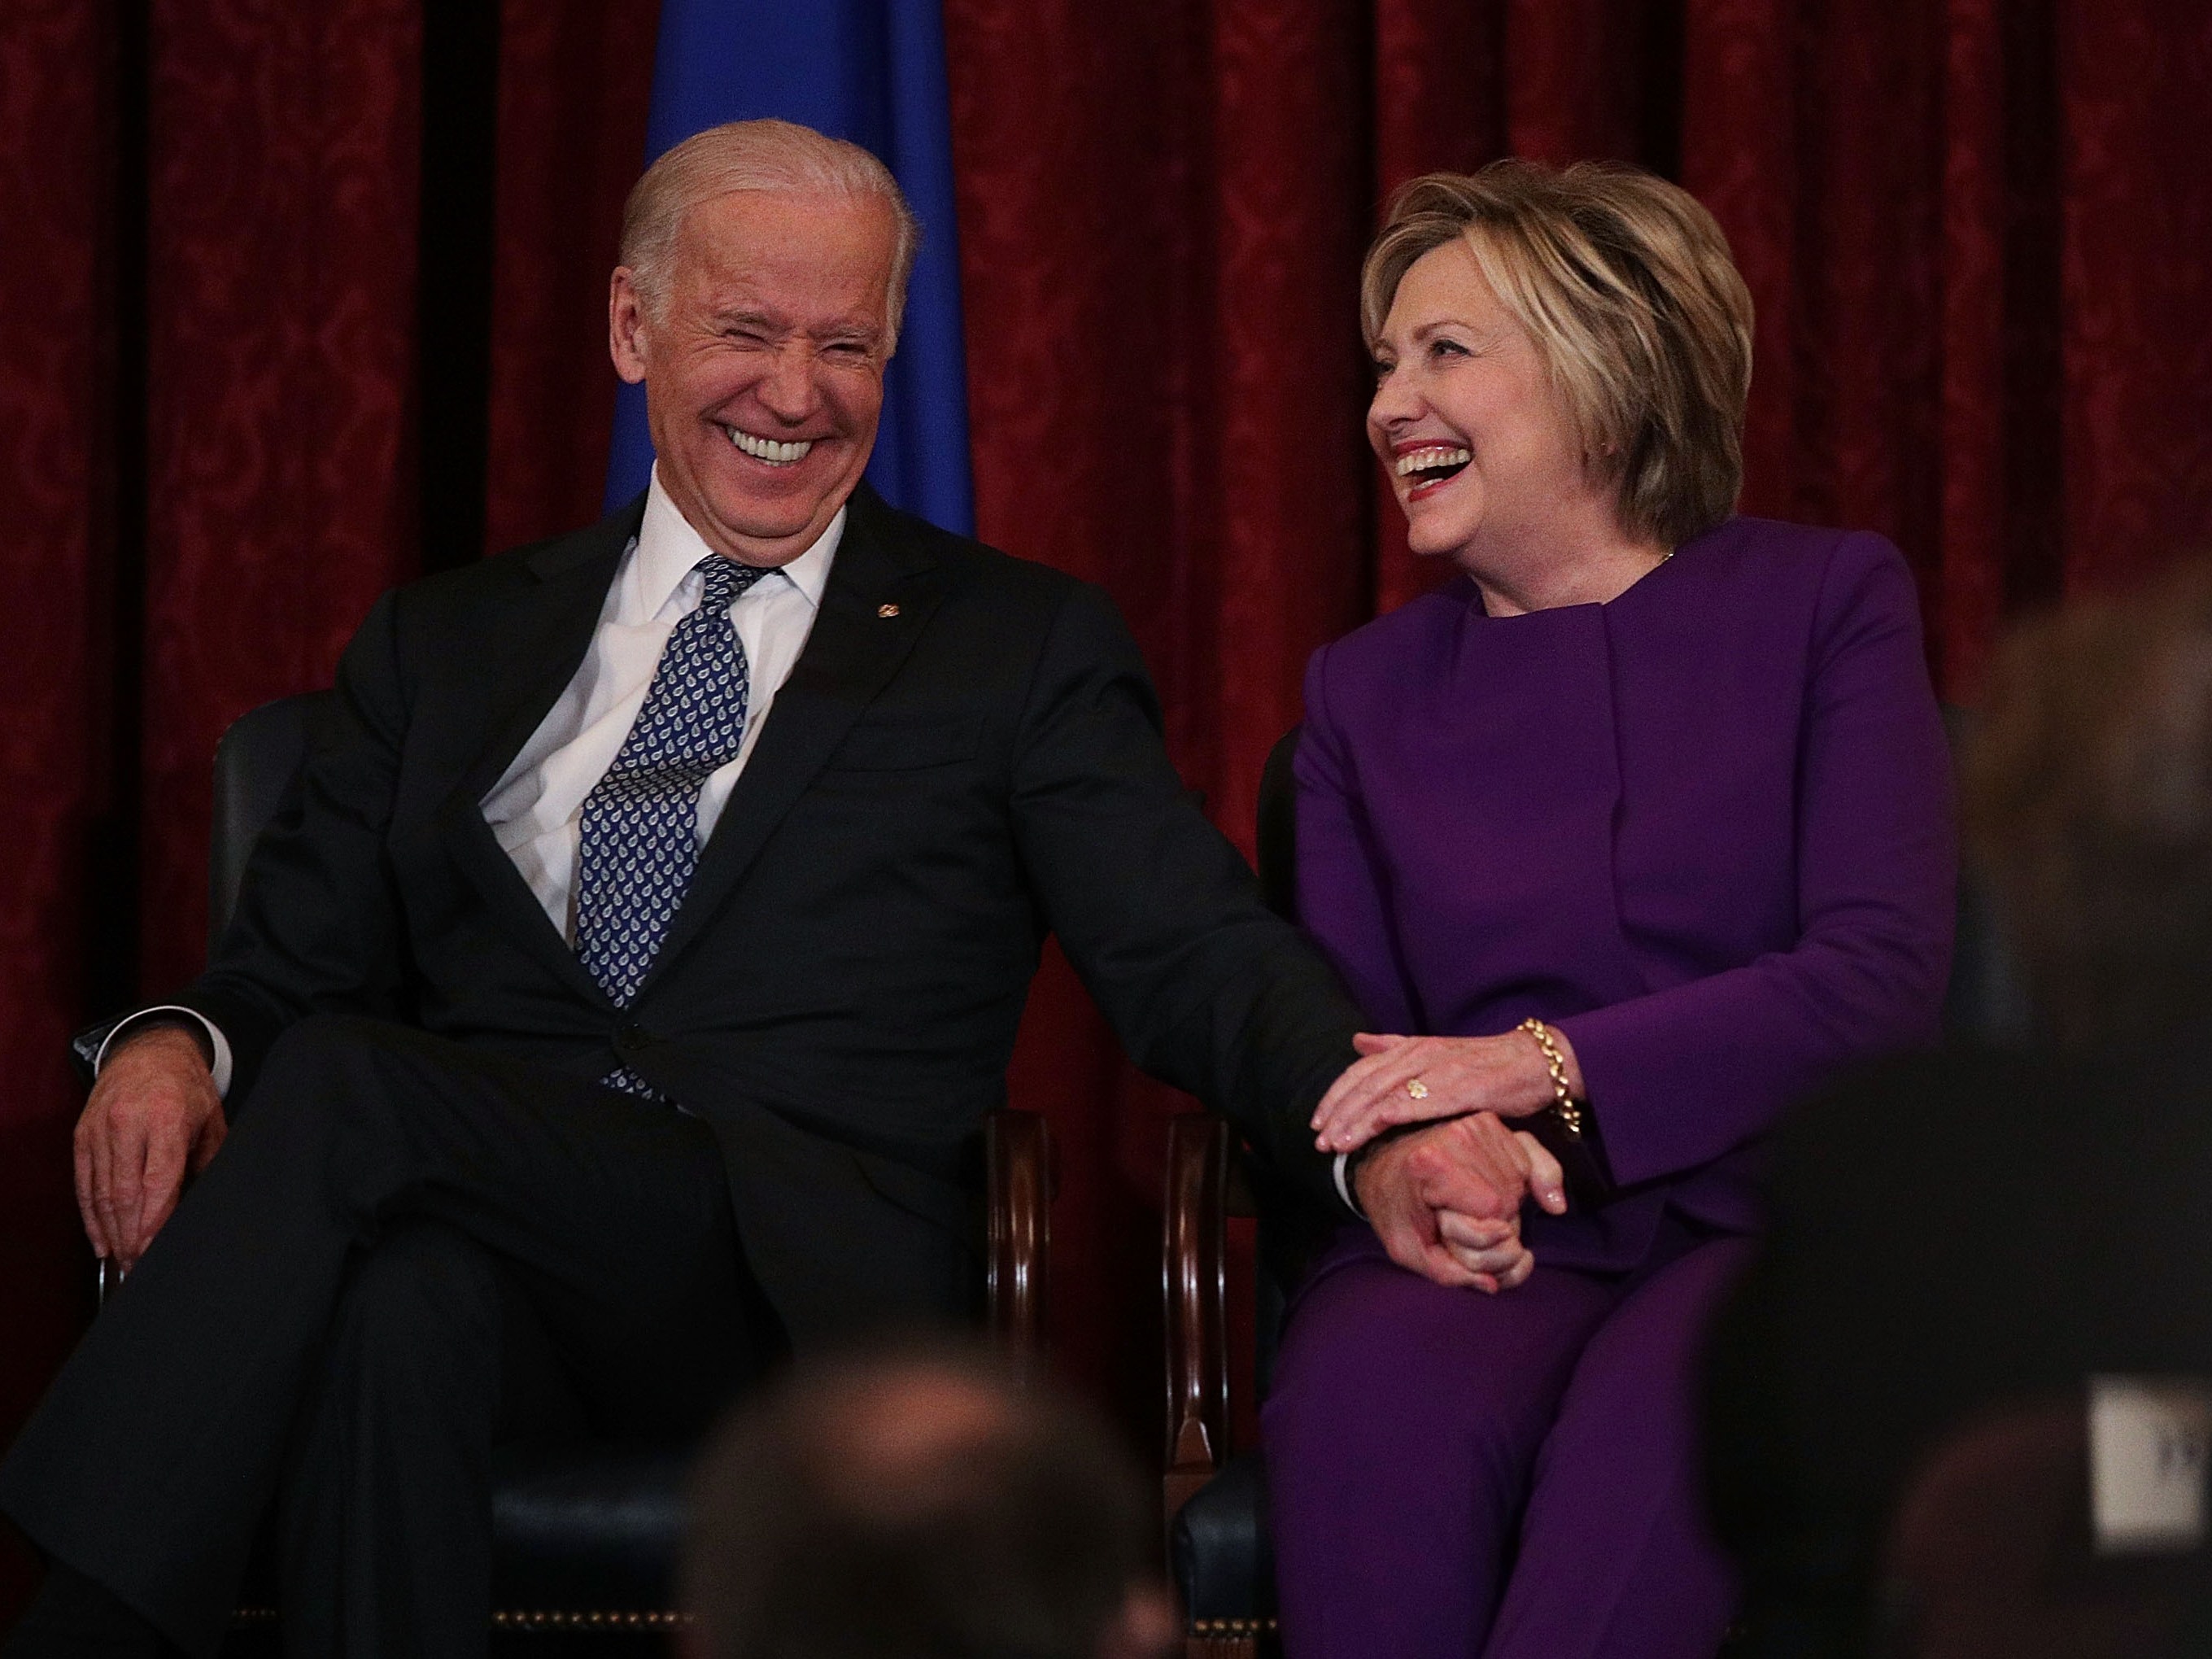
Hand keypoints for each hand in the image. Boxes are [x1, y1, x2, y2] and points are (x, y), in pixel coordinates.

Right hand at [76, 1023, 226, 1270]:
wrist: (148, 1050)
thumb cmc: (187, 1088)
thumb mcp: (212, 1118)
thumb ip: (211, 1160)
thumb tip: (212, 1202)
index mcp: (166, 1118)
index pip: (157, 1180)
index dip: (154, 1219)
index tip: (154, 1248)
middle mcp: (128, 1124)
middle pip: (125, 1192)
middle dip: (132, 1234)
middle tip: (141, 1266)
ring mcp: (100, 1130)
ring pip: (101, 1192)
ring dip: (111, 1232)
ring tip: (125, 1261)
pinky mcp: (82, 1135)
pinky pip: (83, 1183)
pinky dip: (90, 1216)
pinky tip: (101, 1240)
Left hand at [1314, 1027, 1585, 1153]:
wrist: (1533, 1061)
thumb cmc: (1484, 1063)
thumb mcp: (1434, 1051)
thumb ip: (1394, 1047)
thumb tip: (1356, 1040)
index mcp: (1410, 1048)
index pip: (1361, 1071)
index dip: (1336, 1095)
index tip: (1317, 1121)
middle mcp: (1419, 1054)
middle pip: (1365, 1083)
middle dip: (1339, 1113)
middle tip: (1319, 1140)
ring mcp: (1438, 1069)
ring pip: (1385, 1094)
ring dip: (1356, 1120)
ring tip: (1337, 1145)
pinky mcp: (1459, 1087)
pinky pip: (1419, 1100)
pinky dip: (1392, 1114)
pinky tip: (1375, 1128)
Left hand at [1352, 1114, 1566, 1291]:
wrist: (1381, 1164)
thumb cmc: (1395, 1208)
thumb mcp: (1408, 1250)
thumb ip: (1449, 1273)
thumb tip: (1494, 1284)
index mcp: (1430, 1163)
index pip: (1492, 1209)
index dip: (1478, 1236)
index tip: (1446, 1228)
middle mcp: (1458, 1134)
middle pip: (1509, 1201)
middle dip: (1492, 1227)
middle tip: (1457, 1222)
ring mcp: (1477, 1124)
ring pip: (1520, 1185)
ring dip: (1504, 1208)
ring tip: (1467, 1206)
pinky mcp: (1491, 1122)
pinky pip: (1530, 1163)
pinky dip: (1519, 1185)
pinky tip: (1493, 1192)